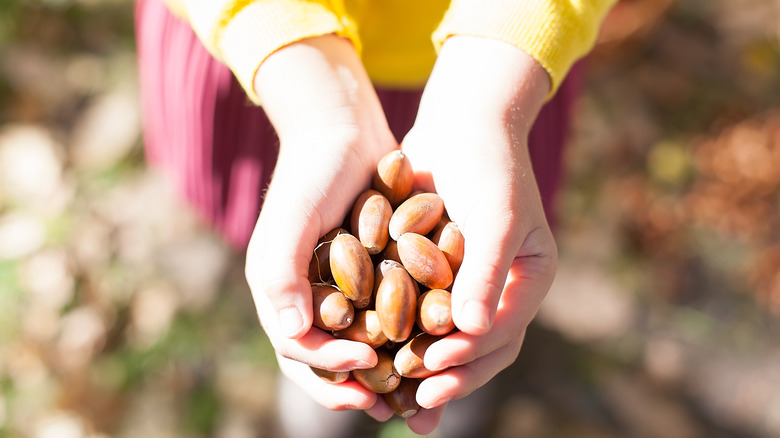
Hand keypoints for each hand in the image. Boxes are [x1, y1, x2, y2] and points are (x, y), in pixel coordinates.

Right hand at [244, 35, 397, 409]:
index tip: (366, 369)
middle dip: (354, 385)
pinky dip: (399, 340)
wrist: (343, 130)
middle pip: (324, 358)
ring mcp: (336, 287)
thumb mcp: (293, 219)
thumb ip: (280, 273)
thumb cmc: (314, 172)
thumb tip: (290, 332)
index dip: (327, 367)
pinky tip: (426, 351)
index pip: (296, 346)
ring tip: (410, 396)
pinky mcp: (367, 275)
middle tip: (388, 404)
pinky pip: (381, 319)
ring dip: (380, 374)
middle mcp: (305, 295)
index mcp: (278, 290)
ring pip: (356, 346)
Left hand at [396, 36, 558, 433]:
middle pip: (478, 348)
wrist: (461, 122)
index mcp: (528, 280)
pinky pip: (421, 314)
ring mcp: (467, 282)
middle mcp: (500, 288)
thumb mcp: (495, 215)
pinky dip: (402, 338)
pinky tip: (375, 358)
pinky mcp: (435, 272)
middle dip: (447, 379)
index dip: (468, 358)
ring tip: (395, 405)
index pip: (502, 333)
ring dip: (423, 372)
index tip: (430, 371)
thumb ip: (487, 271)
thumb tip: (471, 329)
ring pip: (447, 339)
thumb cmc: (487, 164)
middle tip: (415, 406)